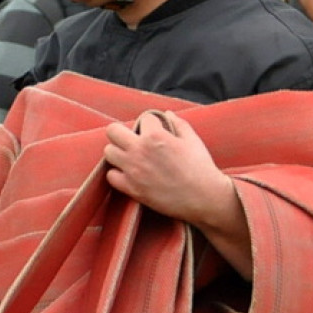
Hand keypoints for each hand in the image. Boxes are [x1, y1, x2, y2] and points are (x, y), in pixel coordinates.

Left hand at [104, 111, 251, 277]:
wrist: (204, 199)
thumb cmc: (200, 168)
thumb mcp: (193, 140)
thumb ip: (178, 123)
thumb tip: (167, 113)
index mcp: (155, 136)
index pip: (142, 119)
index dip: (151, 125)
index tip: (157, 132)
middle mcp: (139, 150)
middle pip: (112, 131)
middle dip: (123, 132)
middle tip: (133, 140)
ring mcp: (133, 170)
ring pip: (108, 151)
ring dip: (118, 152)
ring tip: (130, 156)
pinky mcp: (131, 188)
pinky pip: (111, 176)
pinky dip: (117, 174)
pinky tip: (129, 173)